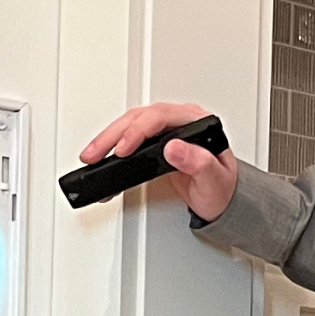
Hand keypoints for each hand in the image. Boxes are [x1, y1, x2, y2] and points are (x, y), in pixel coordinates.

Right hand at [81, 102, 239, 221]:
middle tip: (96, 153)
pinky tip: (102, 157)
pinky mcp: (156, 142)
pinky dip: (113, 147)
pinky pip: (130, 137)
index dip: (138, 130)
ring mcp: (167, 130)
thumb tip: (175, 147)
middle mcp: (181, 121)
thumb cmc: (222, 188)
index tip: (123, 149)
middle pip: (140, 118)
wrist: (222, 199)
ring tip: (92, 155)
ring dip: (109, 139)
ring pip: (131, 124)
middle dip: (114, 135)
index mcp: (198, 122)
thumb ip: (199, 163)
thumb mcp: (214, 180)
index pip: (161, 116)